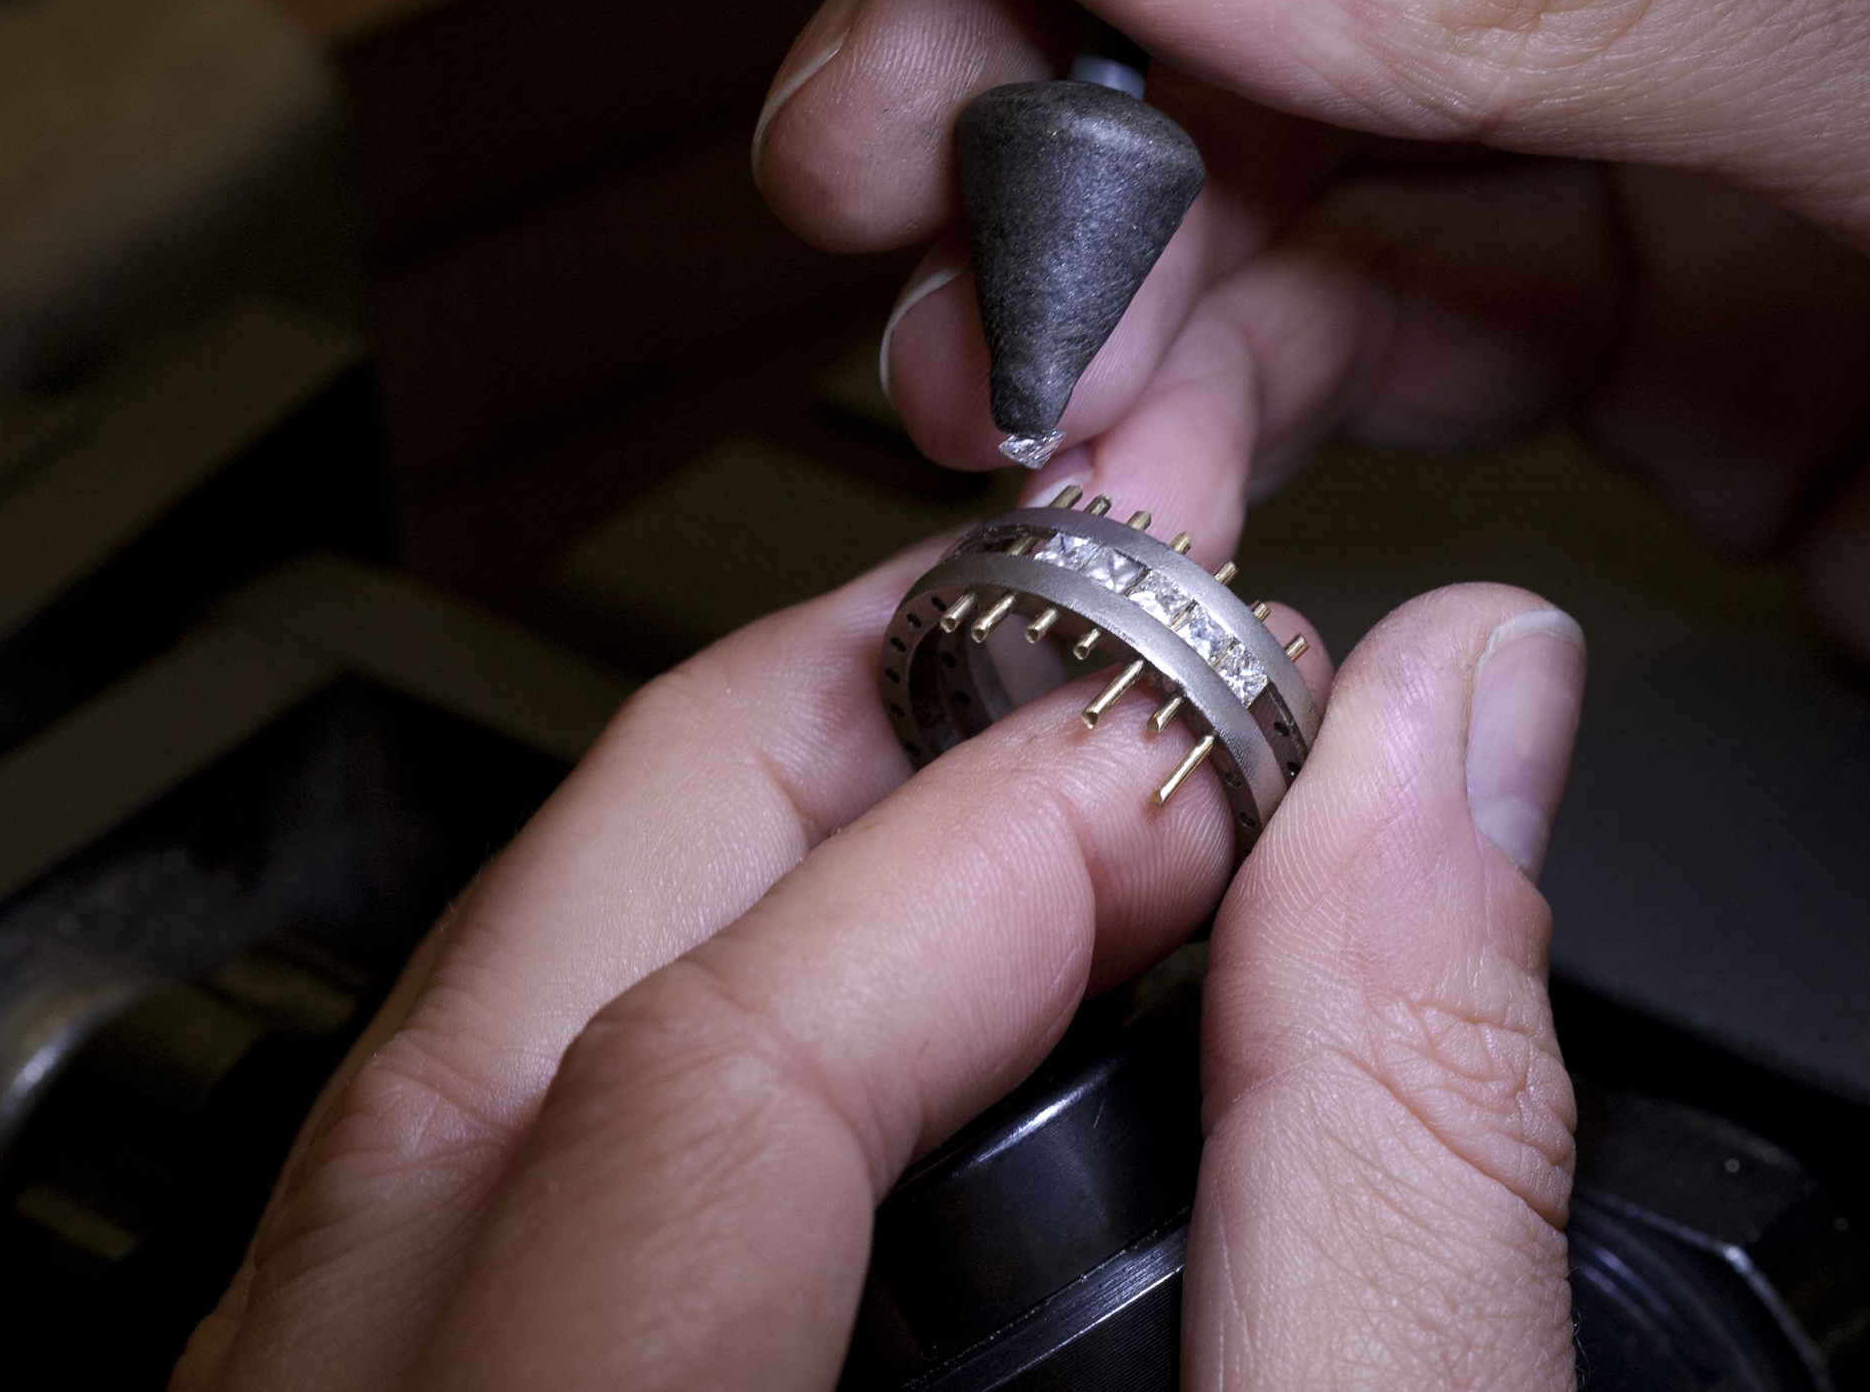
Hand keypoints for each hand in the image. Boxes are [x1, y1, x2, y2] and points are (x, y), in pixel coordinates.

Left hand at [170, 543, 1590, 1390]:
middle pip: (487, 1049)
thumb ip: (1402, 1171)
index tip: (1204, 761)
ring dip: (688, 888)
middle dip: (786, 770)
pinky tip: (801, 1020)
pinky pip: (418, 1214)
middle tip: (1028, 654)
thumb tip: (1452, 745)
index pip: (699, 1105)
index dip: (983, 856)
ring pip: (417, 1117)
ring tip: (932, 781)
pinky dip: (612, 1054)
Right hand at [753, 0, 1869, 913]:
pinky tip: (1197, 487)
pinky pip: (1425, 357)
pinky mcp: (1709, 364)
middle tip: (918, 263)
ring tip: (1048, 444)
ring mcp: (1700, 156)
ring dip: (1147, 314)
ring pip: (1322, 189)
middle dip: (1063, 117)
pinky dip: (1279, 423)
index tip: (935, 56)